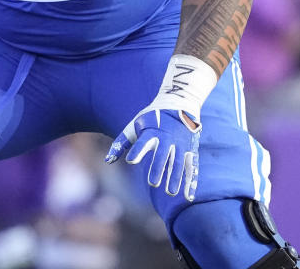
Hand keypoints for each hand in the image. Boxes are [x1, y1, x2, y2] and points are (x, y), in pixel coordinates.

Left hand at [104, 54, 216, 202]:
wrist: (179, 103)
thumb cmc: (152, 118)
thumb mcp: (135, 126)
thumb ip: (121, 143)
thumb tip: (107, 161)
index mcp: (152, 131)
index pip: (143, 142)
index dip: (137, 150)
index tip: (130, 160)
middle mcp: (167, 137)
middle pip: (163, 154)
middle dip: (158, 168)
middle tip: (153, 183)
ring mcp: (181, 144)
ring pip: (179, 162)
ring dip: (175, 178)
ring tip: (170, 192)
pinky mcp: (191, 150)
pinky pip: (192, 167)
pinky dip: (191, 181)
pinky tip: (188, 195)